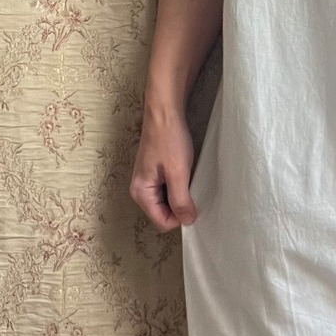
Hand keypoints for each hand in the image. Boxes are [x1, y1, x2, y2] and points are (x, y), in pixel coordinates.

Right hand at [130, 93, 197, 228]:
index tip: (194, 202)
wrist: (165, 113)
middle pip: (164, 214)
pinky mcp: (156, 174)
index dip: (180, 217)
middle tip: (193, 189)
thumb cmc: (169, 140)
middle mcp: (140, 190)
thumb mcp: (178, 173)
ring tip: (189, 179)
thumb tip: (187, 221)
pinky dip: (180, 188)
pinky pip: (169, 191)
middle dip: (180, 207)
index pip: (162, 222)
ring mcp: (148, 182)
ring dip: (181, 196)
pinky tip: (186, 175)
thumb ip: (180, 200)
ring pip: (168, 203)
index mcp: (141, 192)